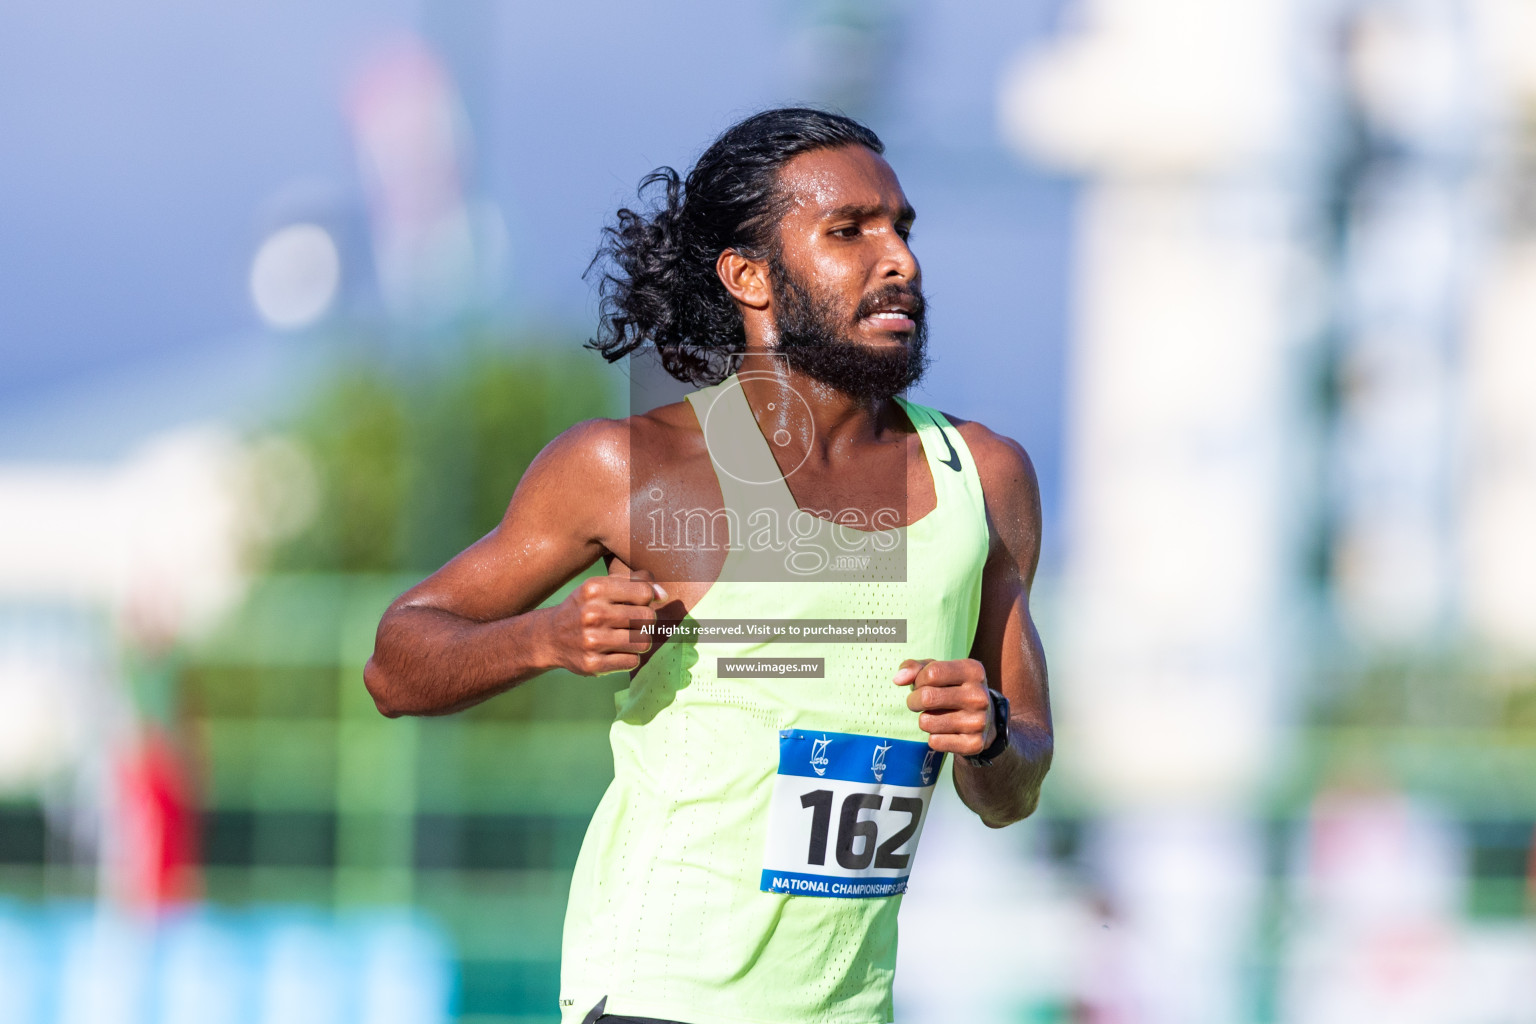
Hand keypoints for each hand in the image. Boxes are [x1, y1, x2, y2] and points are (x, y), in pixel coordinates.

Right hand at [548, 568, 667, 675]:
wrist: (551, 637)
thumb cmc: (585, 607)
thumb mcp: (602, 585)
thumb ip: (635, 582)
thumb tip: (662, 595)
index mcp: (594, 589)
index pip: (644, 592)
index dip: (646, 598)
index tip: (636, 602)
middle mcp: (592, 614)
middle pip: (647, 617)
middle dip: (644, 620)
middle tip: (631, 622)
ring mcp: (591, 641)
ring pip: (644, 642)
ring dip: (639, 640)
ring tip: (625, 637)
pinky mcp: (593, 664)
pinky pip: (632, 661)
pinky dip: (629, 657)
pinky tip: (615, 651)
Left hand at [894, 658, 996, 756]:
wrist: (985, 722)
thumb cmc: (953, 689)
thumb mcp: (939, 671)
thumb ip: (915, 668)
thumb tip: (898, 679)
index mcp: (973, 671)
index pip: (932, 673)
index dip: (918, 680)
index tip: (921, 685)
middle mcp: (979, 696)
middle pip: (927, 697)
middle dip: (914, 701)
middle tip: (918, 703)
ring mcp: (979, 721)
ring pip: (927, 722)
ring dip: (924, 720)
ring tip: (935, 717)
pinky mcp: (974, 744)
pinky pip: (935, 742)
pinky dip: (934, 737)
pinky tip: (945, 732)